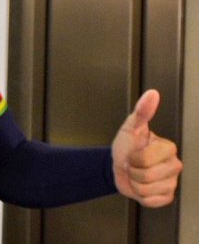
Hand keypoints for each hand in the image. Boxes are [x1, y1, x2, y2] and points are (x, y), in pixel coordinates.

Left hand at [112, 89, 182, 206]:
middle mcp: (175, 165)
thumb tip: (152, 93)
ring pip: (146, 190)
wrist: (119, 166)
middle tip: (132, 164)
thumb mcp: (131, 127)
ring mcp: (172, 183)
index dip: (133, 158)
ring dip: (134, 183)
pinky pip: (150, 201)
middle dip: (132, 170)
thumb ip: (142, 111)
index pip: (146, 159)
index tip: (132, 153)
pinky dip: (140, 196)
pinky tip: (141, 186)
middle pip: (146, 176)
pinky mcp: (167, 197)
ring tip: (136, 174)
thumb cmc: (127, 146)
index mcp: (168, 148)